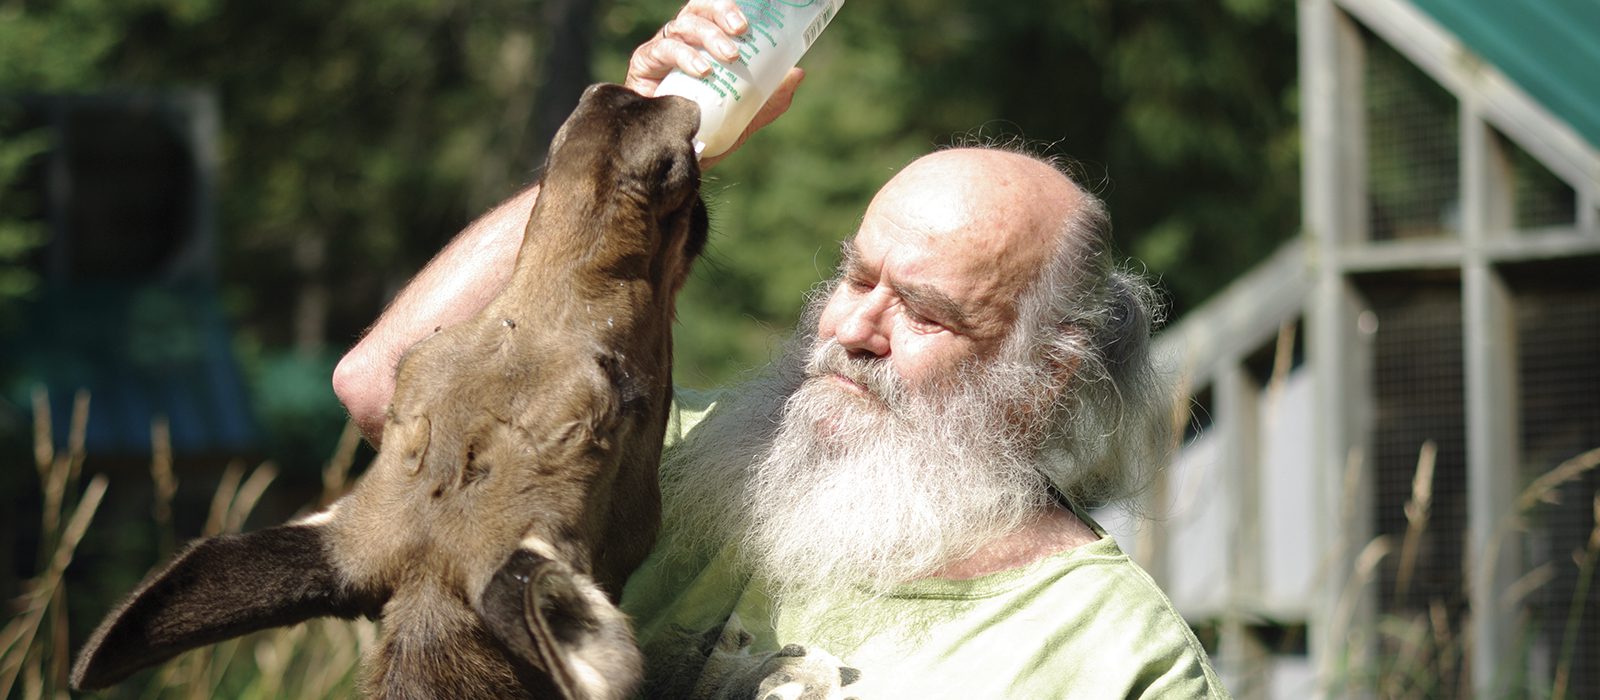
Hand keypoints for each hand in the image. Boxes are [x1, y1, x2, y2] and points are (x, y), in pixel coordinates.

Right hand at [625, 0, 804, 167]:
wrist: (671, 165)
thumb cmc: (704, 134)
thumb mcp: (743, 118)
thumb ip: (768, 98)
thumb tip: (798, 73)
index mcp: (704, 45)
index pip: (716, 12)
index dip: (731, 7)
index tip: (753, 20)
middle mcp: (682, 42)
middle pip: (698, 9)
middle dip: (721, 12)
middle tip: (742, 29)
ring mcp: (661, 51)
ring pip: (683, 25)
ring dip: (710, 36)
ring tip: (730, 56)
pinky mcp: (643, 65)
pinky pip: (662, 49)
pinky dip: (685, 56)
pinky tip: (703, 70)